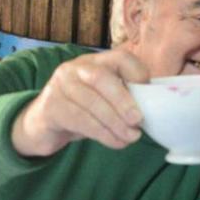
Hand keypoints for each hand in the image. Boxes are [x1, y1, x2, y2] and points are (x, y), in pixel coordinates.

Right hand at [12, 48, 149, 156]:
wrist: (43, 124)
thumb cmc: (83, 110)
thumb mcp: (104, 99)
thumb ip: (125, 97)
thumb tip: (155, 108)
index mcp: (96, 62)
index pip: (120, 58)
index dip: (137, 72)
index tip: (148, 92)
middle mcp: (76, 68)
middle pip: (101, 78)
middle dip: (123, 100)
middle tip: (138, 121)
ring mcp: (60, 85)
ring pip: (91, 102)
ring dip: (115, 123)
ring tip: (131, 137)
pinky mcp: (51, 106)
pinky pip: (80, 120)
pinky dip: (102, 133)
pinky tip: (115, 142)